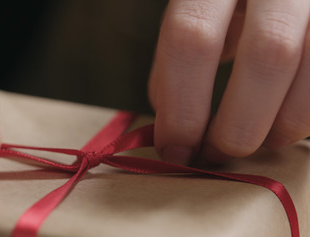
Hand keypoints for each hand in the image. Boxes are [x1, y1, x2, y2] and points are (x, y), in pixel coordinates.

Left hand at [149, 0, 309, 164]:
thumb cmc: (224, 6)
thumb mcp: (194, 21)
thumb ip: (176, 63)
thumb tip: (170, 126)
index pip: (191, 40)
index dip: (181, 107)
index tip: (174, 150)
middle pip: (266, 55)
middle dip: (237, 124)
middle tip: (216, 152)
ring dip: (279, 125)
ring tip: (253, 141)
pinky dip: (303, 116)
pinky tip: (280, 123)